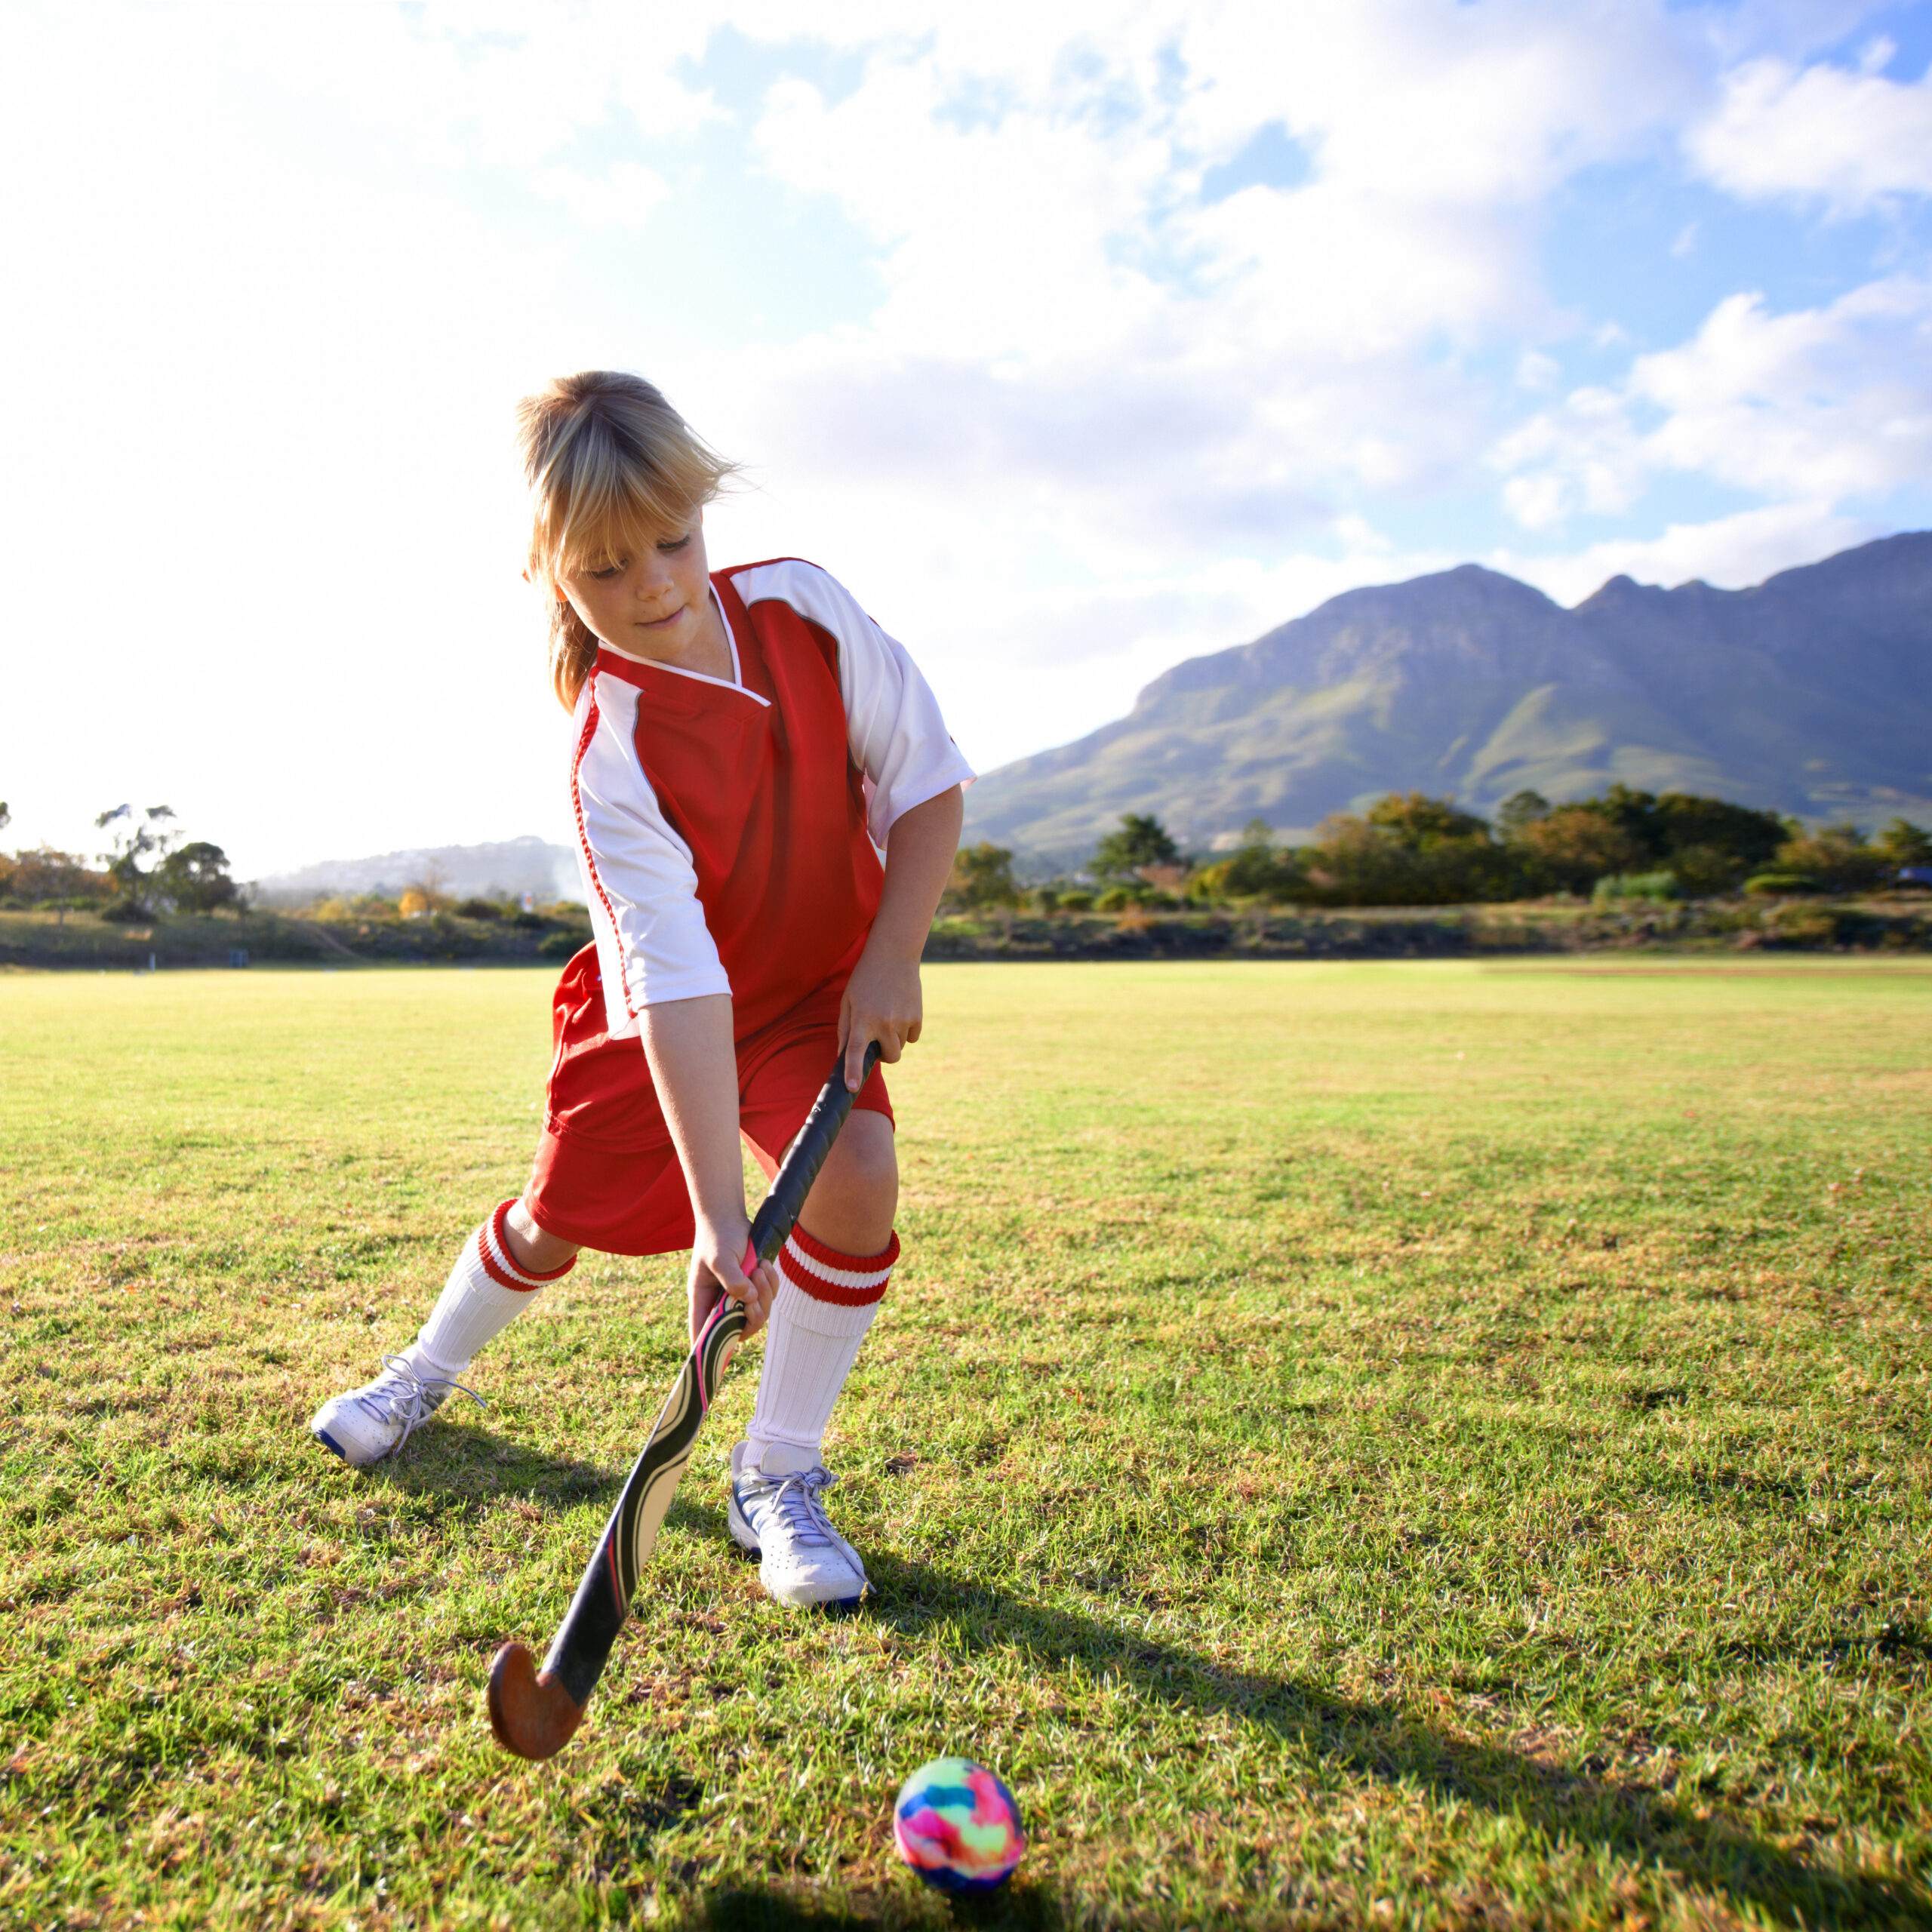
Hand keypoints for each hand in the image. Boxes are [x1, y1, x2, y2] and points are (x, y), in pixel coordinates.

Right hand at [687, 1217, 780, 1345]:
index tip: (718, 1361)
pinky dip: (772, 1284)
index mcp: (703, 1300)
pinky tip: (765, 1265)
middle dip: (753, 1314)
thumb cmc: (716, 1237)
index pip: (703, 1332)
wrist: (728, 1217)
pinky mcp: (753, 1285)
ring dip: (765, 1293)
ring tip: (760, 1269)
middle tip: (754, 1293)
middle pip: (740, 1328)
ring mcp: (738, 1294)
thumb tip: (748, 1300)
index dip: (709, 1349)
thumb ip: (732, 1280)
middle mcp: (720, 1301)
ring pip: (758, 1312)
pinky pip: (769, 1296)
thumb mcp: (720, 1257)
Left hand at [837, 946, 922, 1091]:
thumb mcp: (848, 1000)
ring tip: (888, 1015)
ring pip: (901, 1047)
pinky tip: (901, 1010)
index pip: (855, 1051)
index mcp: (862, 1019)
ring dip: (895, 1040)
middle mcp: (883, 1022)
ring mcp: (903, 1020)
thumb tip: (843, 1055)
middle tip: (878, 1037)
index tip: (852, 1088)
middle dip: (885, 1054)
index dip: (853, 1071)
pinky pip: (914, 1037)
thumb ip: (845, 1029)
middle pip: (890, 1058)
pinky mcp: (918, 1016)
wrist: (894, 954)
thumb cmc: (865, 979)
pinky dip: (908, 1030)